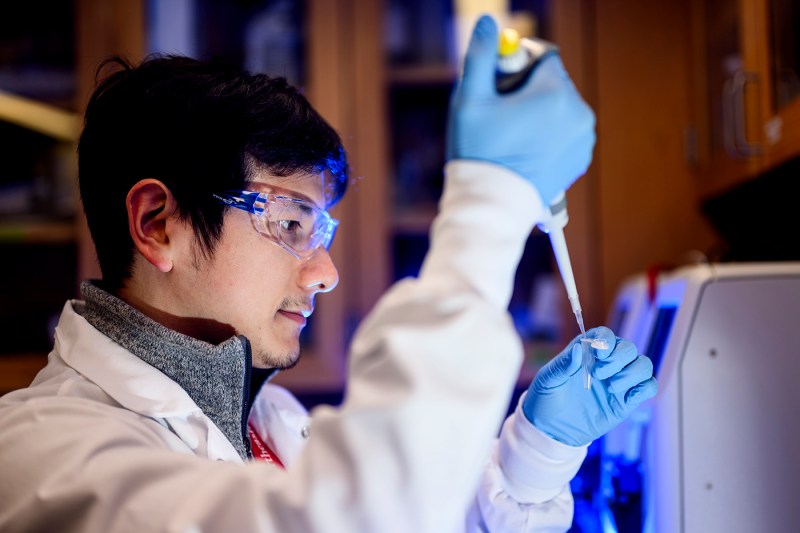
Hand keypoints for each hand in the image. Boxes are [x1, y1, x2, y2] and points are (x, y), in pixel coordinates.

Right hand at [446, 15, 595, 205]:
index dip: (518, 65)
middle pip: (553, 81)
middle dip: (529, 89)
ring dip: (540, 111)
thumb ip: (479, 56)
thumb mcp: (469, 100)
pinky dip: (550, 133)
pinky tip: (526, 150)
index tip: (499, 85)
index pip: (544, 57)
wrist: (493, 207)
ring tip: (513, 135)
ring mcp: (583, 137)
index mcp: (555, 93)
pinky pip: (566, 130)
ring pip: (560, 106)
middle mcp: (578, 112)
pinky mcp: (581, 157)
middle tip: (502, 114)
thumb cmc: (479, 153)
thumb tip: (486, 21)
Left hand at [522, 326, 657, 446]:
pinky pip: (649, 387)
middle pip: (628, 348)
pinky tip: (627, 398)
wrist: (552, 428)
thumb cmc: (547, 398)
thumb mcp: (548, 380)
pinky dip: (645, 389)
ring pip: (643, 365)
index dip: (606, 340)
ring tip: (612, 387)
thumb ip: (563, 365)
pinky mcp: (627, 400)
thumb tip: (578, 349)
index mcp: (586, 352)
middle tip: (598, 375)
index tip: (598, 354)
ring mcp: (619, 381)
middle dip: (618, 358)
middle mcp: (606, 363)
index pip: (605, 335)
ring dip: (632, 373)